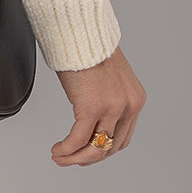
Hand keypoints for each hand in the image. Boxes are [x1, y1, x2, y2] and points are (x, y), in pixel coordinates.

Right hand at [52, 45, 145, 166]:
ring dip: (75, 157)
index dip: (103, 151)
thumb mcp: (108, 78)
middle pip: (110, 147)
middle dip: (87, 158)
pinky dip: (66, 148)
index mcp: (134, 100)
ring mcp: (112, 108)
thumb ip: (107, 98)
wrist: (82, 32)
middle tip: (70, 160)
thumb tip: (91, 116)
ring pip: (95, 148)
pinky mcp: (91, 108)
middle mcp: (128, 106)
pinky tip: (57, 149)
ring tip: (60, 157)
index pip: (123, 138)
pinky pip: (78, 138)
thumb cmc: (89, 48)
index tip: (86, 154)